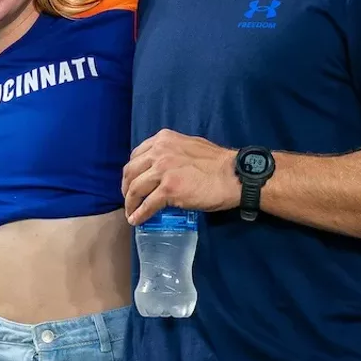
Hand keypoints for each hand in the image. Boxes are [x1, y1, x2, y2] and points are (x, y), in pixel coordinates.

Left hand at [122, 129, 239, 225]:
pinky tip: (136, 220)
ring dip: (130, 203)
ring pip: (135, 189)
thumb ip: (172, 152)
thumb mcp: (188, 146)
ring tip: (131, 212)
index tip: (132, 182)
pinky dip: (139, 214)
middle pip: (131, 172)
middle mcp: (159, 152)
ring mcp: (163, 171)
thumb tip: (162, 165)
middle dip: (126, 188)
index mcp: (163, 140)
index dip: (131, 172)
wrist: (234, 175)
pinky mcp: (169, 189)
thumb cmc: (217, 162)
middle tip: (129, 199)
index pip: (136, 156)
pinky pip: (147, 204)